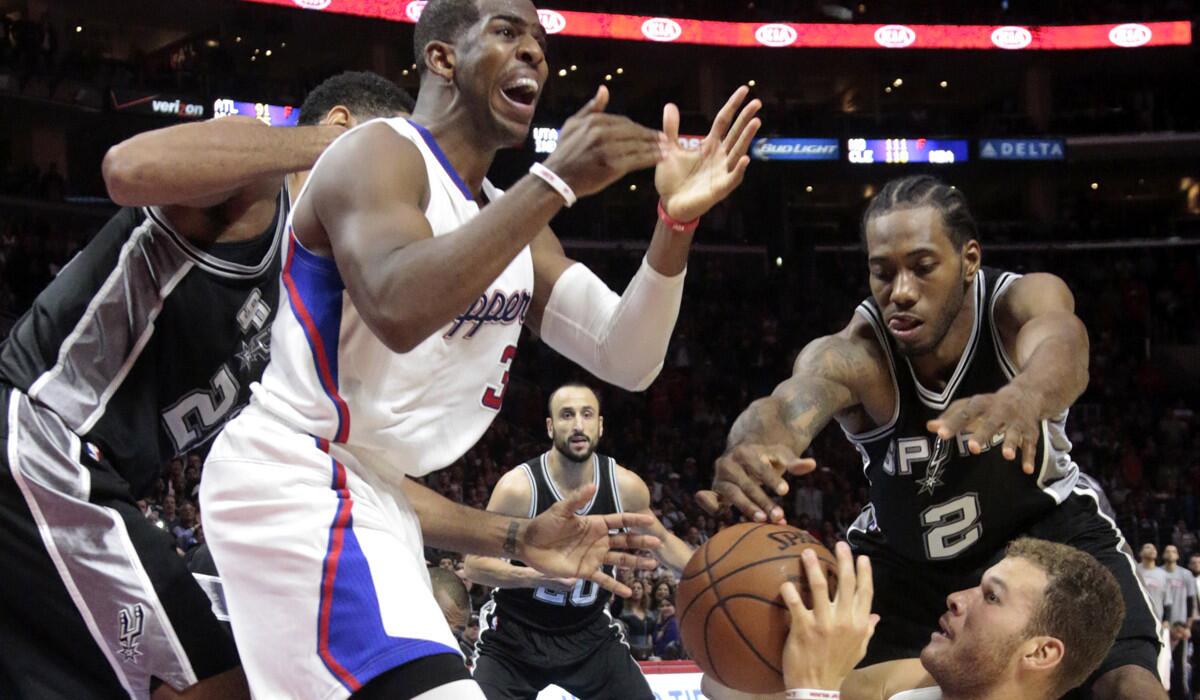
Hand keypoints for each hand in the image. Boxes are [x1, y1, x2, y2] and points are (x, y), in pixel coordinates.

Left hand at [520, 483, 661, 597]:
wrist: (529, 544)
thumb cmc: (545, 524)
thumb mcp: (561, 510)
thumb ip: (578, 499)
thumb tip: (593, 485)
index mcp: (595, 524)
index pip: (620, 521)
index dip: (635, 521)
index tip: (651, 520)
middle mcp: (598, 540)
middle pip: (626, 541)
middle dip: (642, 543)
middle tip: (658, 544)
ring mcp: (593, 556)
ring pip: (620, 560)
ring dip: (636, 563)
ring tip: (652, 566)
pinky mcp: (585, 571)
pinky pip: (604, 580)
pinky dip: (616, 586)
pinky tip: (629, 592)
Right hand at [543, 86, 666, 197]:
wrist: (558, 178)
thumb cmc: (564, 152)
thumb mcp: (573, 124)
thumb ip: (591, 108)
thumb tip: (604, 89)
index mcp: (594, 121)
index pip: (624, 122)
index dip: (639, 128)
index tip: (649, 131)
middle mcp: (602, 132)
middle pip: (634, 132)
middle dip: (651, 136)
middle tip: (664, 139)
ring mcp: (608, 149)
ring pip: (638, 145)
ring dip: (655, 147)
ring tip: (667, 148)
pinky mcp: (613, 166)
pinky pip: (637, 160)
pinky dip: (651, 158)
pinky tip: (661, 158)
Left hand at [656, 86, 760, 221]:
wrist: (670, 204)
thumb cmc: (673, 179)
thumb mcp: (670, 149)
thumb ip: (672, 129)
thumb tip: (670, 105)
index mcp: (710, 145)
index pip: (724, 121)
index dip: (733, 105)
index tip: (744, 90)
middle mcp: (720, 156)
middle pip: (735, 133)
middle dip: (745, 118)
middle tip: (757, 102)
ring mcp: (722, 172)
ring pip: (738, 152)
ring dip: (746, 138)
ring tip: (756, 122)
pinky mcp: (720, 188)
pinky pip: (733, 177)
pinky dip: (739, 169)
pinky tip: (746, 159)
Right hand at [696, 444, 814, 523]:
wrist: (742, 457)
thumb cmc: (766, 458)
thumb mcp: (780, 456)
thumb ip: (795, 463)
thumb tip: (812, 464)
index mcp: (745, 452)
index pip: (759, 467)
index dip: (772, 479)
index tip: (785, 491)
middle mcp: (728, 463)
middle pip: (747, 484)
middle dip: (763, 501)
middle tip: (778, 516)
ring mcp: (719, 477)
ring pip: (732, 494)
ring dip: (747, 508)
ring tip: (762, 520)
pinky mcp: (714, 490)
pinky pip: (709, 500)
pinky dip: (713, 508)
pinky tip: (727, 518)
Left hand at [780, 543, 878, 690]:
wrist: (817, 687)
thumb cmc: (837, 667)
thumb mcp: (858, 650)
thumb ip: (867, 631)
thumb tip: (877, 616)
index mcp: (859, 625)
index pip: (866, 593)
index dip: (864, 573)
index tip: (861, 557)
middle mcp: (844, 621)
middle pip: (846, 584)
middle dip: (844, 561)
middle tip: (839, 544)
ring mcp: (823, 623)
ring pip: (820, 587)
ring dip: (813, 567)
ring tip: (807, 552)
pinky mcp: (802, 628)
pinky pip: (795, 603)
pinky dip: (790, 591)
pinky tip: (784, 582)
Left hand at [926, 385, 1040, 474]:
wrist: (1028, 394)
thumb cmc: (990, 404)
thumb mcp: (971, 406)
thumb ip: (951, 417)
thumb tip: (930, 426)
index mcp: (982, 404)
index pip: (964, 413)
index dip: (952, 423)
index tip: (941, 434)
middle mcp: (1000, 410)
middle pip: (991, 422)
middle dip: (983, 434)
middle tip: (973, 448)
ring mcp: (1016, 421)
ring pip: (1014, 432)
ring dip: (1011, 443)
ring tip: (1007, 455)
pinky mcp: (1030, 431)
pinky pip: (1030, 444)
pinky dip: (1029, 456)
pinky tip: (1027, 470)